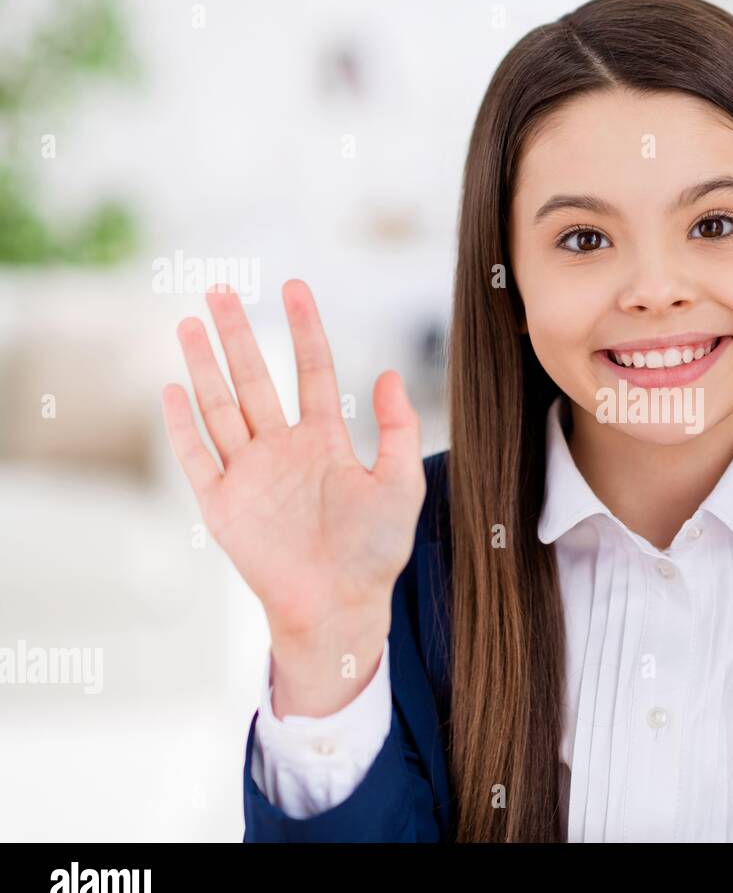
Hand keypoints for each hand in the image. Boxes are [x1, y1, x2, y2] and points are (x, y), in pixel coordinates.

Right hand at [160, 280, 425, 714]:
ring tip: (189, 322)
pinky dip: (181, 425)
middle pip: (254, 378)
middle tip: (219, 288)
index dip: (303, 329)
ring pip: (220, 407)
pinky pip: (196, 458)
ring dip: (203, 366)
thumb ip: (398, 430)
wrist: (339, 606)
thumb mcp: (401, 484)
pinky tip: (171, 388)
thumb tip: (388, 372)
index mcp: (325, 441)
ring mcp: (250, 474)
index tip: (293, 287)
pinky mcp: (223, 504)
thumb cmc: (375, 552)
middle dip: (237, 334)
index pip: (311, 370)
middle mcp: (283, 450)